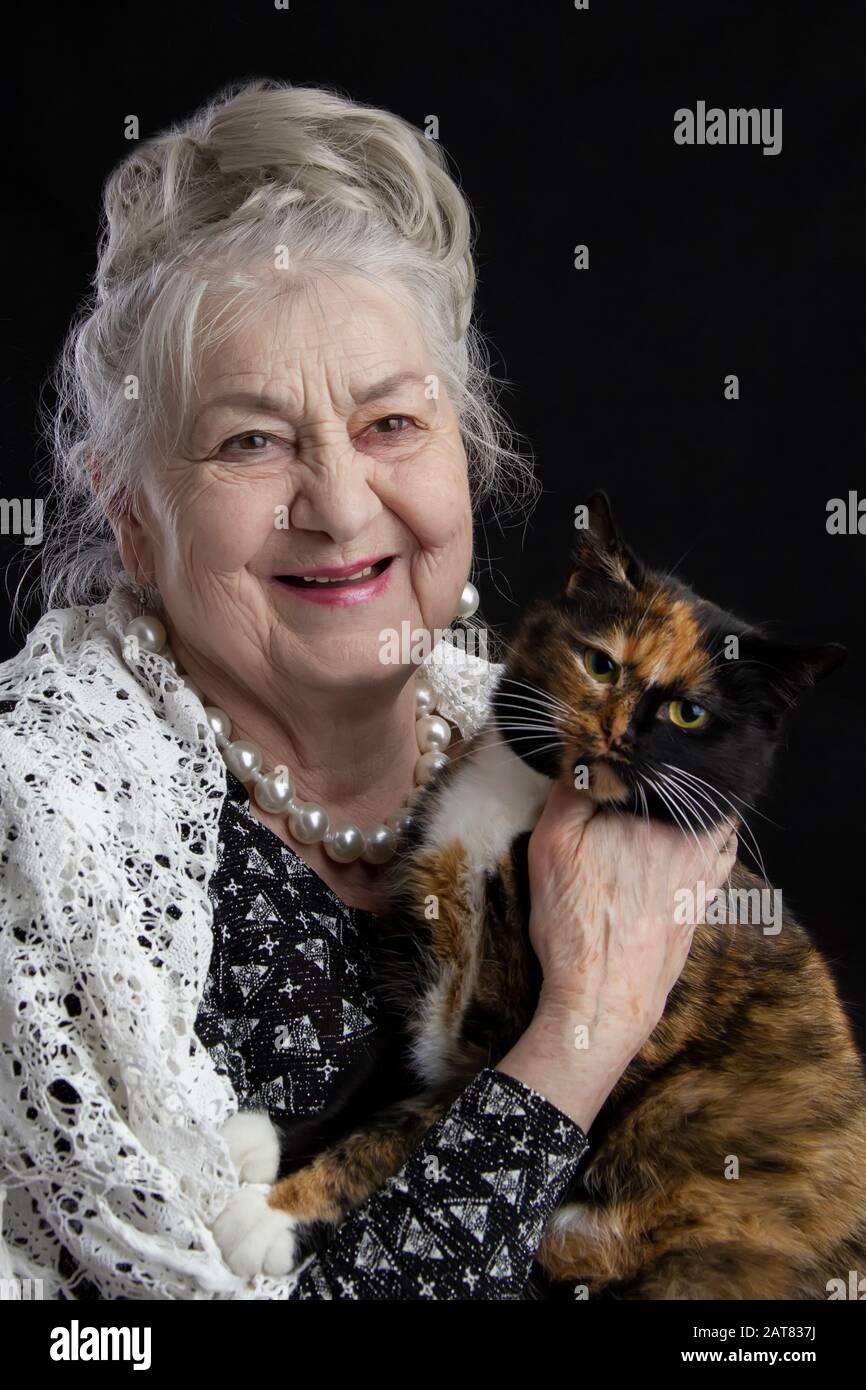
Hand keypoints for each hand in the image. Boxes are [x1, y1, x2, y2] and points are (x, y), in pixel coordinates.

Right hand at [495, 783, 736, 1129]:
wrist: (603, 1001)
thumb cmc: (579, 924)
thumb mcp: (554, 843)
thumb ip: (574, 787)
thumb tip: (585, 748)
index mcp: (672, 820)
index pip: (676, 763)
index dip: (650, 751)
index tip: (623, 754)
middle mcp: (701, 845)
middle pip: (701, 793)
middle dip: (674, 781)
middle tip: (637, 780)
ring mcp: (708, 879)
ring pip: (715, 827)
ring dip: (692, 814)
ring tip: (652, 814)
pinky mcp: (703, 907)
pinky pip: (713, 861)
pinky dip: (699, 847)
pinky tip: (664, 852)